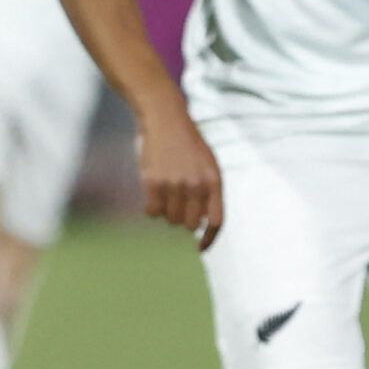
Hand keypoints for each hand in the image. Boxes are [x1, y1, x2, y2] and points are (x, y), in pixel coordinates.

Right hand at [136, 109, 223, 248]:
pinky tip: (154, 191)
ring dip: (167, 211)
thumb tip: (203, 224)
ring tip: (166, 190)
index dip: (209, 239)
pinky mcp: (153, 182)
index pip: (216, 222)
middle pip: (190, 225)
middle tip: (177, 203)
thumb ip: (209, 192)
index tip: (200, 249)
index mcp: (214, 181)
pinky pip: (152, 212)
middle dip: (184, 219)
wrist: (165, 119)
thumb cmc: (188, 145)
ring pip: (170, 219)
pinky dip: (151, 207)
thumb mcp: (208, 165)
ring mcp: (174, 184)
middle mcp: (196, 185)